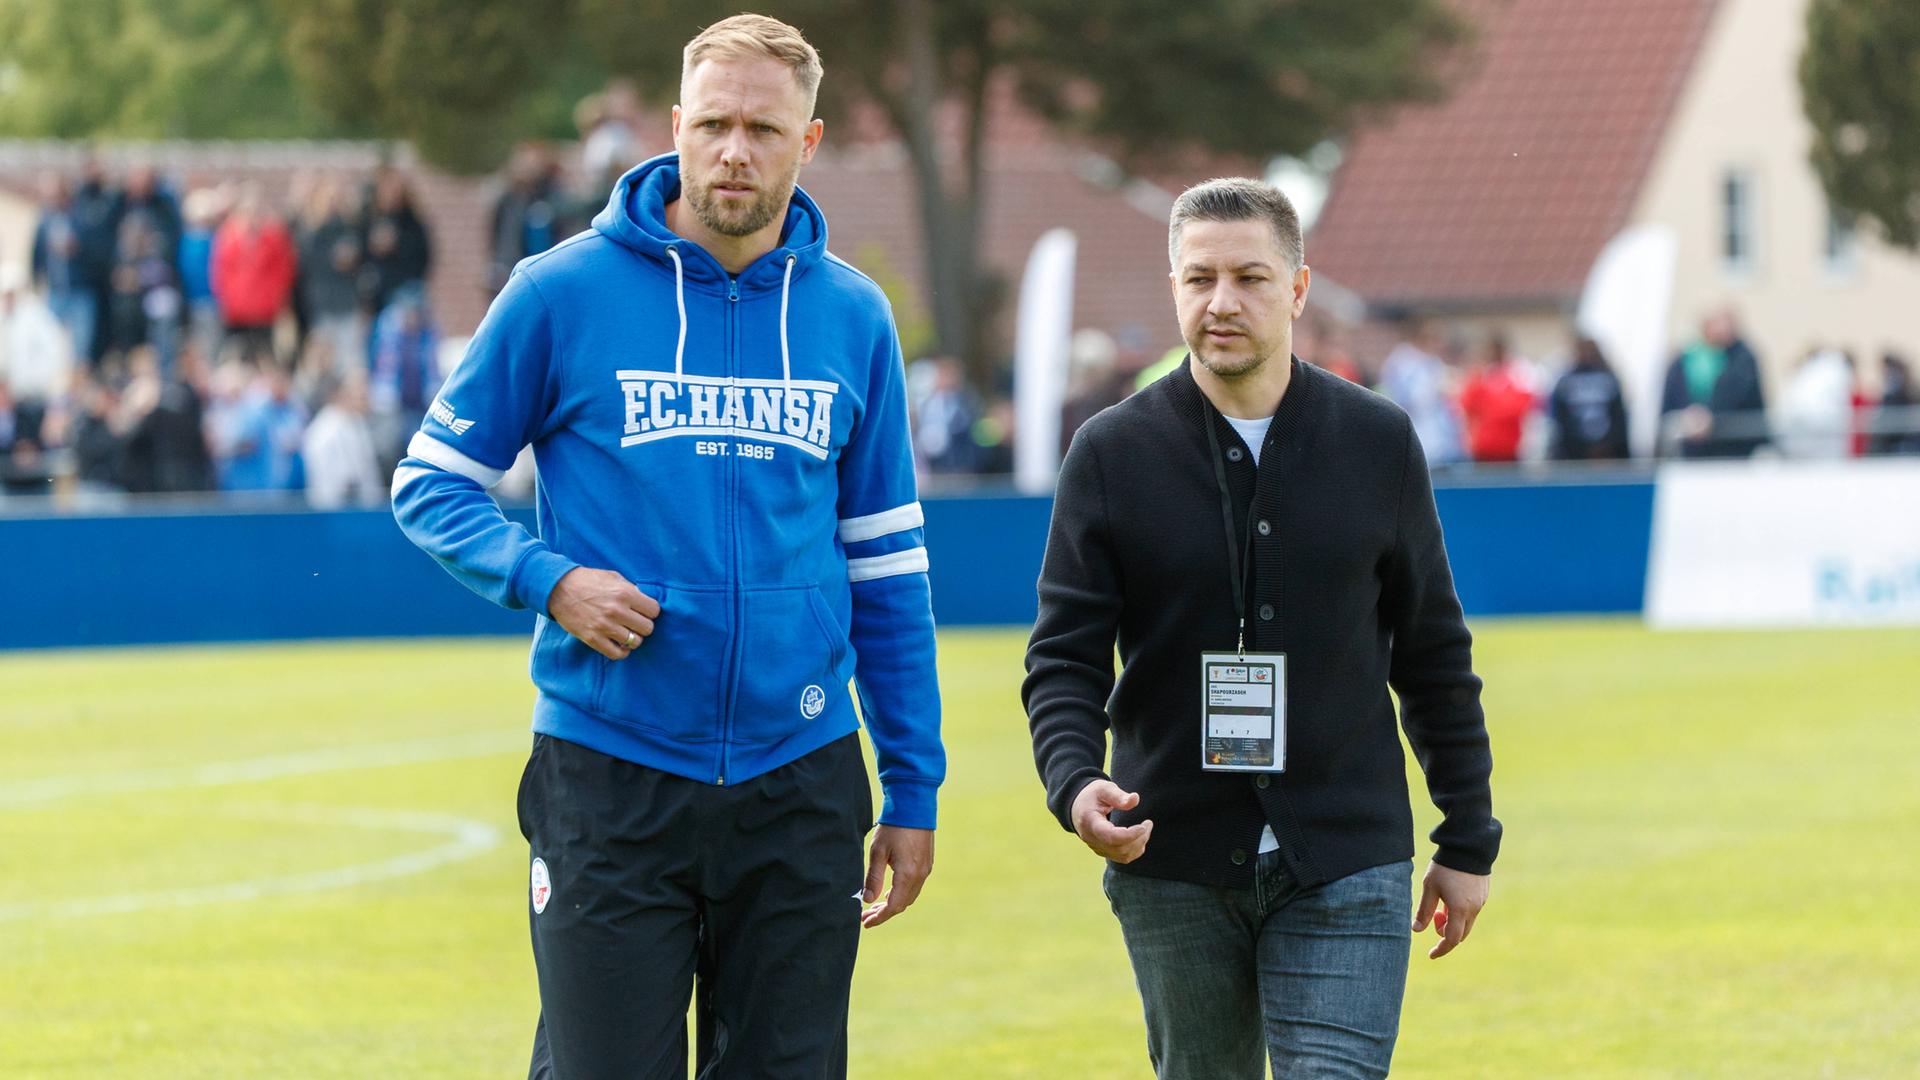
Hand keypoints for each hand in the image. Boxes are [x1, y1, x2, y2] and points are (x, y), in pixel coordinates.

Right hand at [546, 568, 660, 659]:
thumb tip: (646, 602)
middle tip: (634, 622)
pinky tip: (619, 643)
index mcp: (624, 593)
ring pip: (635, 642)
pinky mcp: (593, 638)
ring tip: (626, 632)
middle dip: (643, 625)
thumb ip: (631, 589)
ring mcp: (604, 626)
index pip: (654, 610)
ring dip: (633, 638)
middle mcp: (617, 611)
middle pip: (648, 628)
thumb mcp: (613, 577)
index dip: (650, 611)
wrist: (558, 588)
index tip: (643, 611)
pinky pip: (617, 654)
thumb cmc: (588, 580)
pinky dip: (622, 651)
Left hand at [861, 825, 933, 928]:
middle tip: (866, 916)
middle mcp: (920, 875)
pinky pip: (915, 885)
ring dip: (893, 902)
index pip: (893, 906)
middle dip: (884, 912)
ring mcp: (926, 869)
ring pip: (909, 895)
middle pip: (902, 904)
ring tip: (875, 905)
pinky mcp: (927, 862)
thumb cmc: (894, 826)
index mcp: (907, 875)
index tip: (865, 922)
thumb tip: (868, 900)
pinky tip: (890, 890)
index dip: (879, 917)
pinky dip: (901, 892)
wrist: (915, 805)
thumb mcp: (877, 852)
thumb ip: (873, 878)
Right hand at [1070, 779, 1151, 862]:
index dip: (1130, 835)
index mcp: (1090, 822)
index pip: (1111, 836)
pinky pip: (1122, 857)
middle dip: (1139, 838)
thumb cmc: (1092, 795)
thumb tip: (1135, 799)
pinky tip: (1139, 838)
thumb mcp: (1103, 789)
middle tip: (1148, 823)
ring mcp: (1097, 847)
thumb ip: (1118, 795)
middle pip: (1120, 848)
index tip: (1144, 825)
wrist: (1077, 806)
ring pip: (1123, 856)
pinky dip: (1135, 850)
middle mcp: (1092, 839)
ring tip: (1145, 829)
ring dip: (1139, 845)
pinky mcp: (1102, 851)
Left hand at [1413, 861, 1489, 959]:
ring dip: (1452, 921)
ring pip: (1466, 923)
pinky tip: (1450, 897)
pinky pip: (1472, 911)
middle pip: (1460, 934)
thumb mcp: (1430, 887)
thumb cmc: (1445, 866)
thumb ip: (1424, 910)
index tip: (1431, 954)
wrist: (1469, 846)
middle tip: (1433, 917)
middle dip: (1445, 933)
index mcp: (1460, 910)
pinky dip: (1460, 912)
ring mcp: (1481, 902)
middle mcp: (1474, 909)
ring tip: (1440, 904)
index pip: (1451, 939)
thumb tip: (1417, 930)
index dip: (1441, 949)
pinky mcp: (1483, 894)